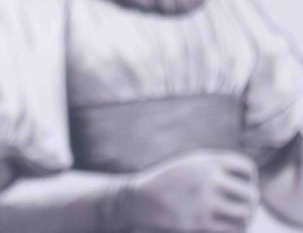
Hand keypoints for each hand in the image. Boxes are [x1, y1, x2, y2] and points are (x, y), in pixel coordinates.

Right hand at [116, 150, 258, 231]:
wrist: (136, 201)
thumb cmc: (166, 183)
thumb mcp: (189, 166)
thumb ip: (216, 168)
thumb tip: (250, 185)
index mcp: (206, 161)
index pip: (247, 168)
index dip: (248, 180)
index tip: (238, 188)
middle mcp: (208, 178)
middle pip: (250, 194)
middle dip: (249, 203)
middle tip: (242, 210)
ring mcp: (204, 201)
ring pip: (245, 214)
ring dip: (243, 219)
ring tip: (235, 220)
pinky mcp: (200, 223)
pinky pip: (232, 230)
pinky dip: (233, 230)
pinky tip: (224, 228)